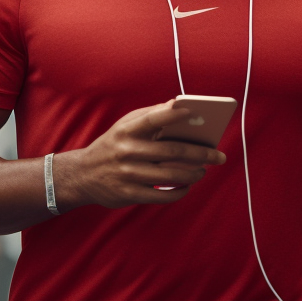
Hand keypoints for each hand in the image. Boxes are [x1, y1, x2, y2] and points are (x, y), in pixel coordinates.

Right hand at [54, 102, 225, 209]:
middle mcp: (126, 151)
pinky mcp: (129, 194)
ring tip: (204, 170)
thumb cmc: (112, 145)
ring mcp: (128, 174)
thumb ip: (149, 117)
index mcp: (126, 131)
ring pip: (171, 174)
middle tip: (219, 155)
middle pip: (171, 151)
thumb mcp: (124, 127)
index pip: (152, 119)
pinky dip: (180, 191)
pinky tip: (187, 186)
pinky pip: (162, 195)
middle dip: (200, 153)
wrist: (82, 175)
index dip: (172, 115)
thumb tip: (178, 106)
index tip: (194, 112)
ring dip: (194, 173)